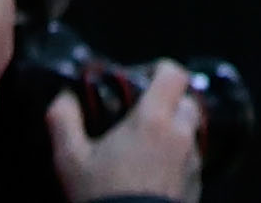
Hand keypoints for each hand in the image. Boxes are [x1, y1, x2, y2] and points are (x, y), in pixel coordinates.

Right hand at [50, 61, 206, 201]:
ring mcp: (193, 164)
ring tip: (143, 151)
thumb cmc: (102, 197)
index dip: (159, 70)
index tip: (140, 79)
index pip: (174, 73)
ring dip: (173, 135)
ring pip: (190, 134)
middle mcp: (181, 137)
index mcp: (154, 120)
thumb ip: (63, 119)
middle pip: (186, 102)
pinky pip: (190, 163)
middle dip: (167, 104)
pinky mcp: (196, 189)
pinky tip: (150, 176)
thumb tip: (63, 97)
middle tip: (139, 117)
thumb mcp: (70, 160)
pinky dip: (176, 162)